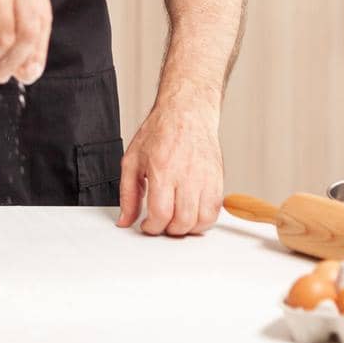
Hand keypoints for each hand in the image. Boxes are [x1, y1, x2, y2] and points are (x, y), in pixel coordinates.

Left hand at [116, 86, 223, 235]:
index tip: (148, 225)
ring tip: (176, 220)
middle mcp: (186, 175)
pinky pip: (215, 211)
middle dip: (168, 230)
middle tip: (161, 224)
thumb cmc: (160, 132)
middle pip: (182, 221)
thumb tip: (125, 220)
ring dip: (187, 229)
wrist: (187, 112)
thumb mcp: (132, 160)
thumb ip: (127, 193)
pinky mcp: (218, 178)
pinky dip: (204, 220)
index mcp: (162, 169)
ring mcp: (205, 177)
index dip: (152, 227)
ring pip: (201, 220)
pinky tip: (192, 214)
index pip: (161, 213)